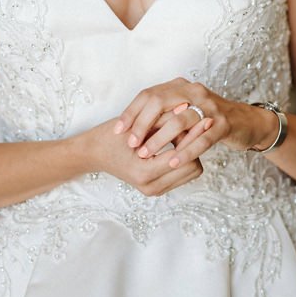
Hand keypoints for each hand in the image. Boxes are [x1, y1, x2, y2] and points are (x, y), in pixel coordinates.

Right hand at [78, 119, 203, 196]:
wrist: (94, 153)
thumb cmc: (112, 137)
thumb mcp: (138, 125)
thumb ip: (164, 118)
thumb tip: (189, 107)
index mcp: (144, 173)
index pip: (184, 156)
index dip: (194, 137)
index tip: (201, 119)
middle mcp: (150, 187)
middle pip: (193, 166)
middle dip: (194, 145)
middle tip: (196, 125)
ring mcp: (154, 190)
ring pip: (192, 171)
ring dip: (191, 152)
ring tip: (186, 133)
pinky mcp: (157, 188)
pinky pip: (184, 173)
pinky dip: (185, 158)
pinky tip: (179, 142)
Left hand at [114, 78, 271, 169]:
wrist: (247, 122)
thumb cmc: (209, 119)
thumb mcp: (183, 111)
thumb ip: (162, 115)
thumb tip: (130, 129)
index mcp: (180, 87)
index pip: (149, 94)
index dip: (131, 113)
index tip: (117, 131)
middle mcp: (194, 92)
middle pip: (160, 102)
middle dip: (142, 124)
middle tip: (131, 144)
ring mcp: (211, 106)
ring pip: (180, 119)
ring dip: (160, 139)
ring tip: (146, 154)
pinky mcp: (224, 123)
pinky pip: (202, 137)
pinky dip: (186, 151)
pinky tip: (172, 162)